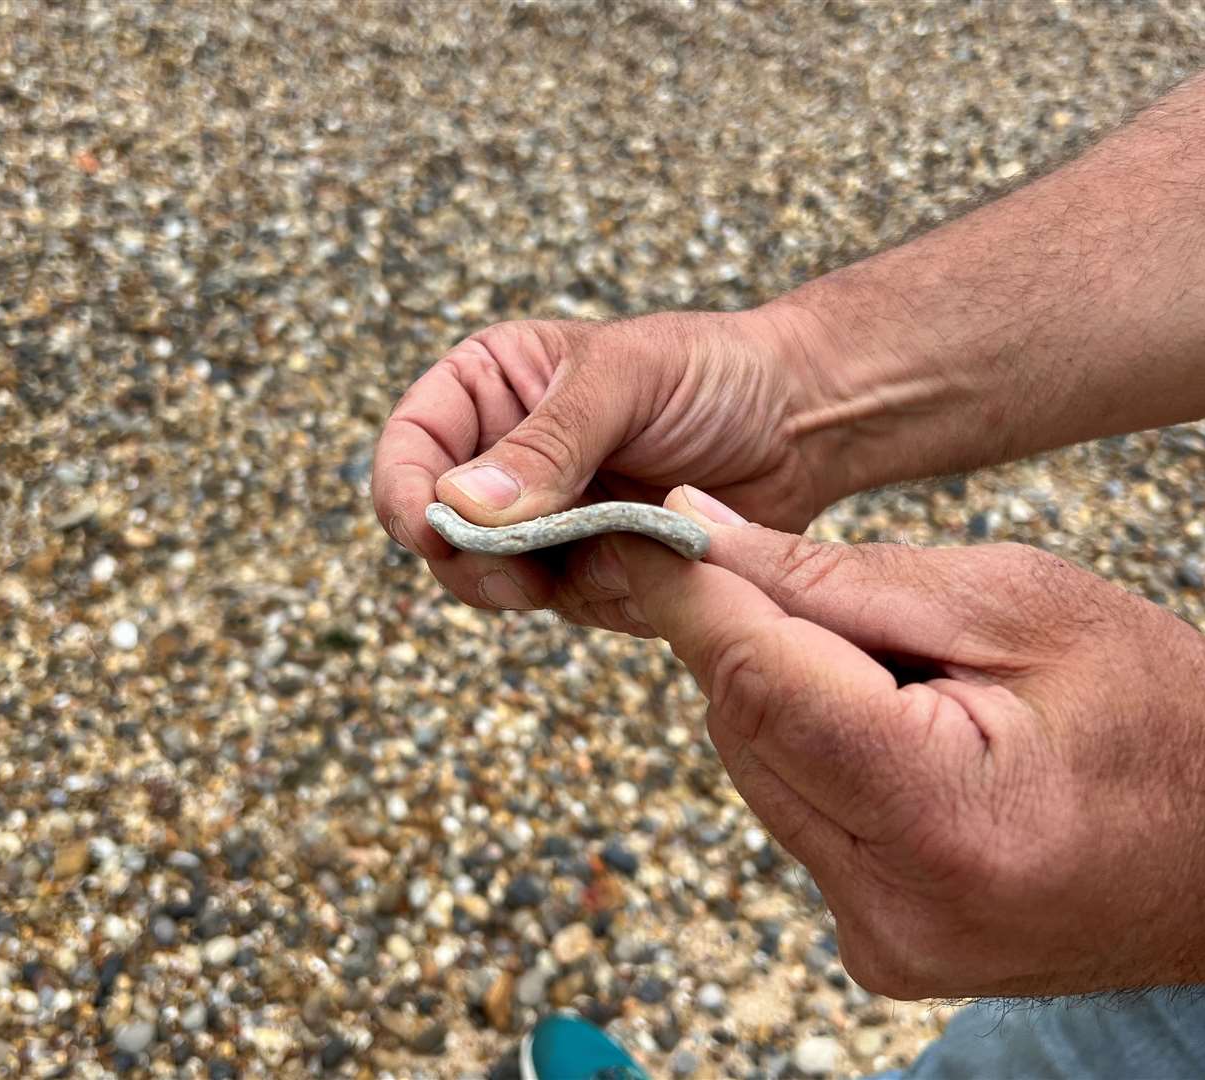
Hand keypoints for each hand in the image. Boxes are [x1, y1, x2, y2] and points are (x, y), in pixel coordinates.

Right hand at [372, 309, 840, 631]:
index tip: (428, 534)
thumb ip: (549, 441)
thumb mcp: (626, 380)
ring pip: (499, 583)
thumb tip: (463, 504)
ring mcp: (543, 523)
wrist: (802, 423)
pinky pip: (572, 607)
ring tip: (624, 543)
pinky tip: (657, 556)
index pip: (410, 446)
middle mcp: (504, 460)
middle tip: (521, 576)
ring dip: (552, 581)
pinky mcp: (591, 572)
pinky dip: (610, 595)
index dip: (403, 494)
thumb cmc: (712, 373)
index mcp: (491, 390)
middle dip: (475, 561)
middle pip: (439, 534)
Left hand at [612, 486, 1204, 1004]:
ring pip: (755, 766)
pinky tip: (897, 723)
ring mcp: (880, 939)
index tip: (643, 526)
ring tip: (900, 665)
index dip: (690, 592)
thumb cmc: (1170, 716)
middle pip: (741, 725)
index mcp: (944, 816)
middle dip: (754, 634)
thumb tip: (698, 531)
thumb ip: (841, 578)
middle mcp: (893, 905)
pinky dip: (815, 748)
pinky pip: (794, 814)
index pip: (757, 681)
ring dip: (787, 691)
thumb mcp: (1019, 603)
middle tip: (823, 585)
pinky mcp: (875, 945)